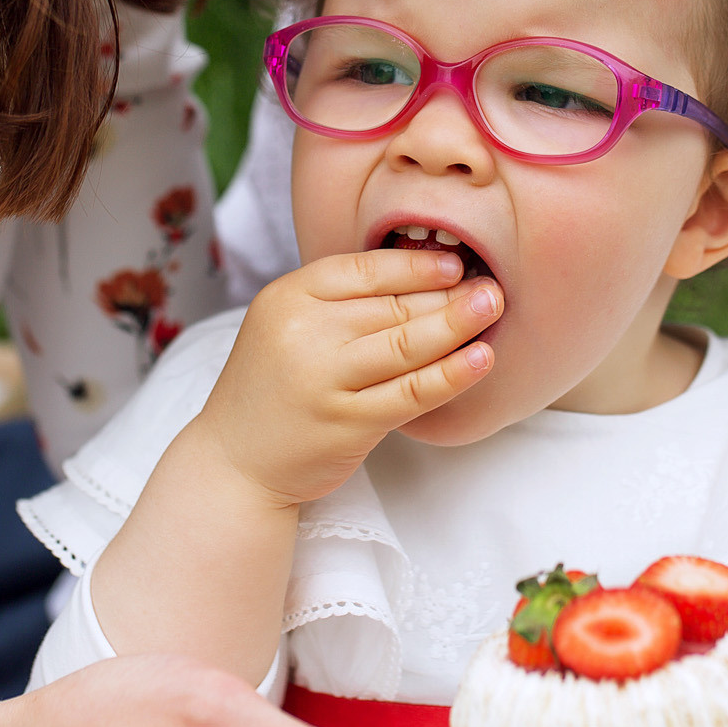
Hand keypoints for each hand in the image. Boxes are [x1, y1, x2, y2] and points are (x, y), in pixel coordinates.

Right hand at [204, 248, 502, 505]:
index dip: (414, 265)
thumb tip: (423, 278)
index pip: (363, 269)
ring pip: (407, 343)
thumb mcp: (287, 327)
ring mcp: (324, 380)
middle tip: (492, 286)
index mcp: (286, 297)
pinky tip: (481, 359)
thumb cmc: (273, 388)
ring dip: (458, 323)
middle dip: (447, 294)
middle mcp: (302, 333)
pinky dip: (452, 374)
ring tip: (493, 307)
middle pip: (391, 305)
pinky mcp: (347, 423)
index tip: (454, 264)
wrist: (234, 462)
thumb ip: (338, 303)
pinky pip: (412, 393)